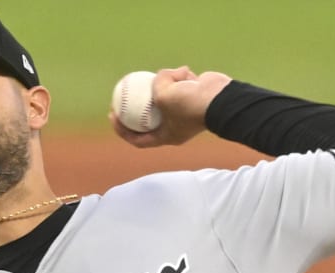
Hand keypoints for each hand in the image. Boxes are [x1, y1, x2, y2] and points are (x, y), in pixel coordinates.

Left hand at [110, 66, 231, 147]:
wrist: (221, 100)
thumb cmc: (190, 105)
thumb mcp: (163, 96)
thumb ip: (156, 86)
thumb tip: (158, 76)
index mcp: (167, 136)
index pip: (139, 139)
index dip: (122, 130)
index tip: (113, 115)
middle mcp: (175, 126)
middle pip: (149, 118)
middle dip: (136, 106)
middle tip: (123, 94)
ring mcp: (185, 111)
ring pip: (165, 96)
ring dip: (163, 84)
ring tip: (162, 75)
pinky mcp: (194, 97)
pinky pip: (180, 86)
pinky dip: (180, 78)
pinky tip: (183, 70)